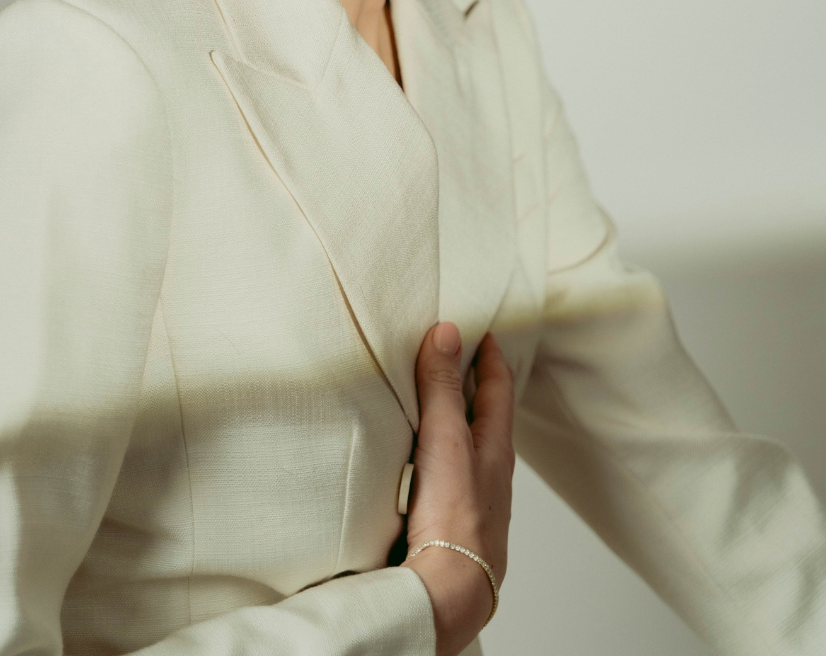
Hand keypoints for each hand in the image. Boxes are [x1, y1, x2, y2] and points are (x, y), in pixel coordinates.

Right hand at [401, 323, 514, 655]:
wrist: (449, 589)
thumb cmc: (455, 516)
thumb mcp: (447, 438)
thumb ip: (443, 387)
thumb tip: (448, 333)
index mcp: (496, 447)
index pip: (499, 388)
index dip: (491, 356)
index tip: (484, 332)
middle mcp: (491, 473)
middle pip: (488, 419)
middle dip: (476, 388)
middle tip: (461, 360)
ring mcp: (474, 500)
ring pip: (469, 450)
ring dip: (457, 424)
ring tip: (436, 406)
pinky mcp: (452, 522)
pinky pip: (449, 477)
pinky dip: (439, 458)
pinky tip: (422, 464)